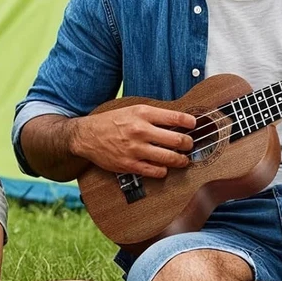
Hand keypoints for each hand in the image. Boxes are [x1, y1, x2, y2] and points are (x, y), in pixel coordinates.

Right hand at [72, 104, 195, 178]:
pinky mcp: (130, 165)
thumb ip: (153, 115)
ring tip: (183, 159)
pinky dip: (163, 170)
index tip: (194, 124)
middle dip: (188, 143)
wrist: (87, 136)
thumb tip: (177, 120)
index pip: (175, 117)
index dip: (190, 122)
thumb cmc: (111, 121)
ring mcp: (136, 149)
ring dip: (180, 159)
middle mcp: (140, 130)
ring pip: (169, 157)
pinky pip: (155, 171)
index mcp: (143, 113)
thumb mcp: (133, 109)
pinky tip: (164, 167)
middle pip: (177, 140)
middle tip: (190, 144)